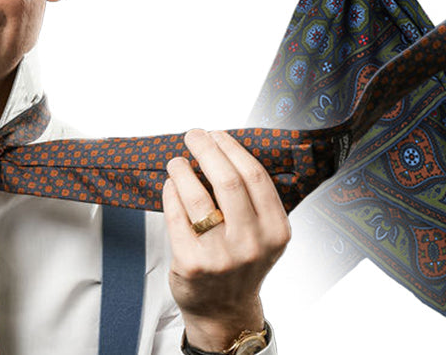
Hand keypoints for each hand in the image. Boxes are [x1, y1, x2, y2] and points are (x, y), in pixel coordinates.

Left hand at [162, 129, 288, 351]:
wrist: (223, 311)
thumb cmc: (240, 266)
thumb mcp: (263, 237)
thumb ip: (253, 201)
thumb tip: (224, 151)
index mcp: (275, 231)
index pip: (255, 177)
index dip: (233, 149)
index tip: (218, 135)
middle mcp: (251, 243)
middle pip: (227, 180)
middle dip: (207, 149)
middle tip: (194, 136)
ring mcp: (220, 256)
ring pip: (197, 196)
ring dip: (182, 170)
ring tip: (177, 162)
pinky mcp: (191, 263)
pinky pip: (176, 216)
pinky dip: (170, 193)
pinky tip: (169, 185)